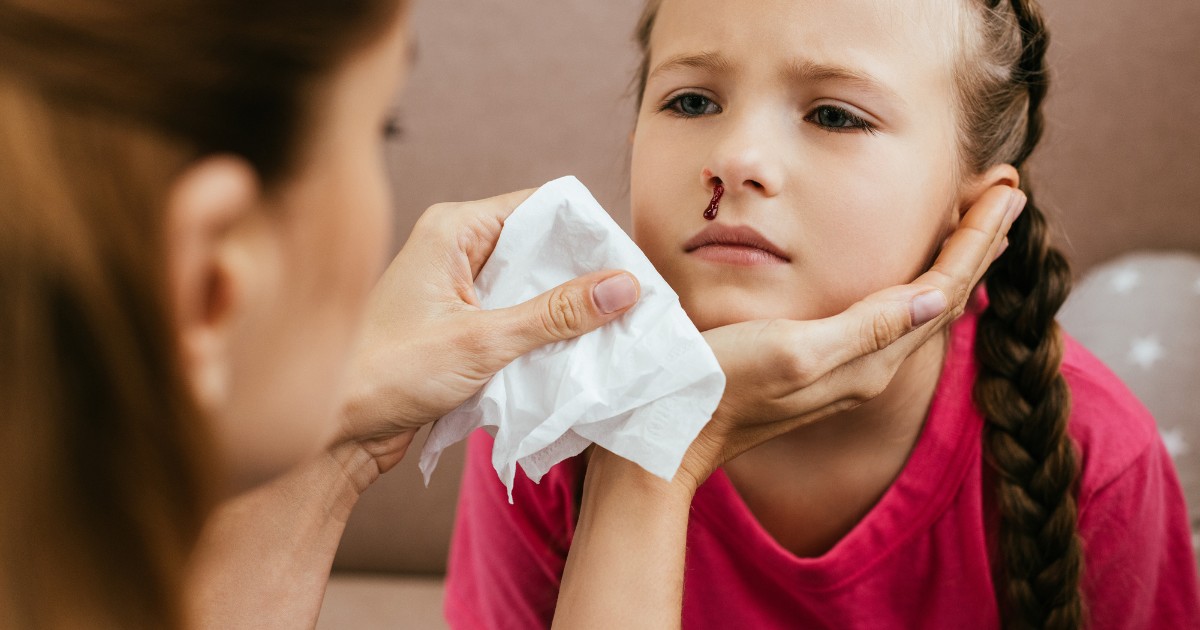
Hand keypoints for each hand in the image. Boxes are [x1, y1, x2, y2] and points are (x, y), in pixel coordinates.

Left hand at [338, 189, 640, 472]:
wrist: (335, 430)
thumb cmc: (389, 373)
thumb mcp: (483, 341)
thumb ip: (555, 314)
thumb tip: (624, 285)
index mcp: (453, 229)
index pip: (540, 207)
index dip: (586, 232)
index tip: (630, 262)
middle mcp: (456, 250)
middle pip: (540, 248)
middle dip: (584, 276)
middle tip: (634, 303)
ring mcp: (458, 290)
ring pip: (531, 287)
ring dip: (566, 311)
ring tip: (616, 330)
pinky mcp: (461, 327)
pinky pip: (516, 319)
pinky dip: (544, 335)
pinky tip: (578, 354)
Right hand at [678, 185, 1025, 488]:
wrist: (674, 429)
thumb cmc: (723, 382)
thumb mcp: (794, 351)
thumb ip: (866, 328)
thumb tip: (936, 293)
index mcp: (870, 358)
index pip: (944, 288)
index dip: (977, 236)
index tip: (1005, 184)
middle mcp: (871, 366)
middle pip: (944, 294)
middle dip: (978, 241)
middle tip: (1006, 189)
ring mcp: (849, 369)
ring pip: (921, 305)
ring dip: (954, 259)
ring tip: (976, 223)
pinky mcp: (826, 366)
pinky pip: (893, 317)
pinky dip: (917, 280)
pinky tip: (915, 273)